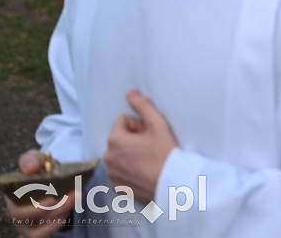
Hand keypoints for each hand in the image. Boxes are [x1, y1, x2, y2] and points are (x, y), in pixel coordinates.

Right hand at [2, 150, 75, 236]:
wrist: (54, 176)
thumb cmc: (42, 170)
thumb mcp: (37, 159)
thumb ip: (31, 159)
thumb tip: (30, 168)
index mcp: (12, 199)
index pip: (14, 211)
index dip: (33, 209)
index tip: (54, 198)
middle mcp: (17, 216)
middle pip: (27, 224)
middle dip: (51, 212)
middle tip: (71, 198)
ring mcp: (27, 226)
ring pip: (36, 233)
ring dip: (57, 219)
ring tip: (73, 201)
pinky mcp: (39, 230)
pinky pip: (43, 237)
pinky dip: (55, 228)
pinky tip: (66, 215)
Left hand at [104, 90, 176, 204]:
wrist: (172, 183)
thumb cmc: (165, 152)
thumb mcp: (157, 124)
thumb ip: (142, 105)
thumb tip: (131, 92)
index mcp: (115, 140)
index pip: (122, 121)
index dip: (138, 125)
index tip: (150, 134)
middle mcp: (108, 158)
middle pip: (120, 139)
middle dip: (133, 140)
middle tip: (151, 147)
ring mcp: (112, 174)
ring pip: (120, 156)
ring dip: (131, 155)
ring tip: (149, 160)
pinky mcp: (118, 187)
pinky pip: (122, 172)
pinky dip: (131, 170)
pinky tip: (145, 172)